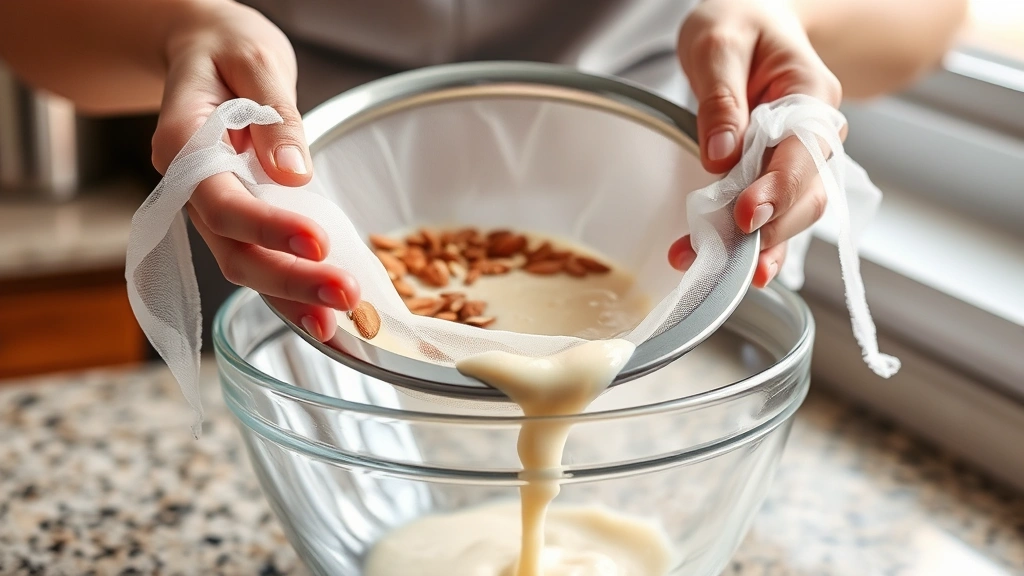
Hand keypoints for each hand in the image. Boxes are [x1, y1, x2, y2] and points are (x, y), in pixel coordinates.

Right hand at [151, 1, 356, 341]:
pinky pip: (257, 259)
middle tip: (346, 296)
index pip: (220, 201)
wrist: (205, 51)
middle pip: (231, 248)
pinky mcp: (235, 219)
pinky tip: (324, 320)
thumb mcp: (253, 59)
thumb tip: (293, 172)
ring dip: (290, 300)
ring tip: (339, 324)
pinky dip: (288, 293)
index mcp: (182, 144)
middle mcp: (188, 188)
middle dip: (288, 280)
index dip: (268, 227)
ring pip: (242, 266)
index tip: (319, 242)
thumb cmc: (226, 49)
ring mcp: (209, 210)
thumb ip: (273, 115)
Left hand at [669, 0, 843, 286]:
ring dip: (753, 247)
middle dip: (764, 230)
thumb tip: (720, 156)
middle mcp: (816, 134)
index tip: (745, 214)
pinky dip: (751, 245)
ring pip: (792, 215)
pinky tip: (726, 269)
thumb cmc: (738, 25)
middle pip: (806, 196)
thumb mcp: (717, 44)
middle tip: (714, 253)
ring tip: (704, 265)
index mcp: (811, 94)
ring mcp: (800, 161)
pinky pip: (773, 217)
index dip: (778, 188)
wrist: (750, 24)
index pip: (804, 151)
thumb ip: (721, 98)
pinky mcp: (778, 178)